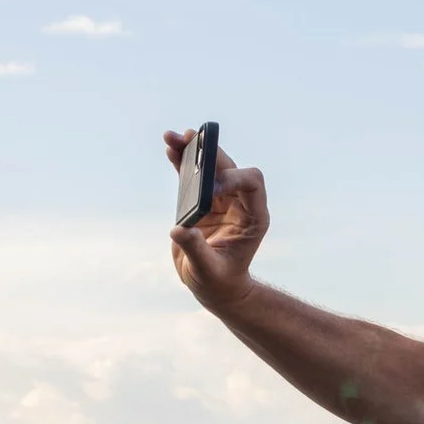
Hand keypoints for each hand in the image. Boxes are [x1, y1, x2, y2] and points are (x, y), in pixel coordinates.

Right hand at [165, 129, 267, 312]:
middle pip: (230, 168)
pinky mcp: (203, 201)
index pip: (252, 184)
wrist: (213, 285)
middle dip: (210, 154)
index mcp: (253, 218)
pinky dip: (183, 163)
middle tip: (190, 140)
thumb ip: (196, 250)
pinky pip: (194, 176)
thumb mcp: (207, 270)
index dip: (233, 179)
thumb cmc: (217, 281)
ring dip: (193, 152)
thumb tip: (179, 230)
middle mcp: (241, 204)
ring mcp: (222, 200)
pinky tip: (170, 149)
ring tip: (173, 138)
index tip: (209, 187)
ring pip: (211, 167)